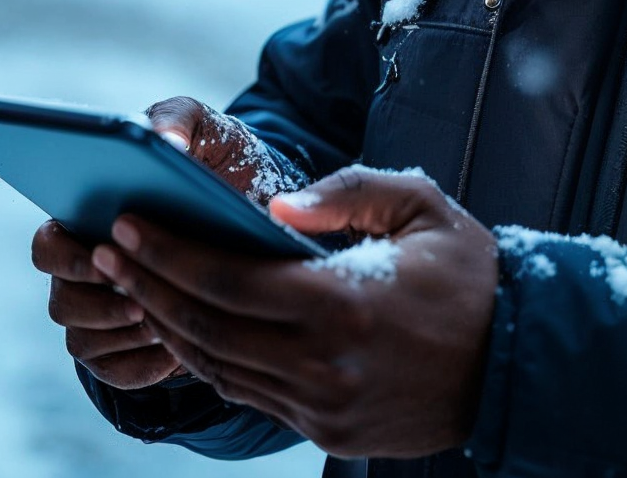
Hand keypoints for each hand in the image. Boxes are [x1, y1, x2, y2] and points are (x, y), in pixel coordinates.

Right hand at [30, 97, 295, 389]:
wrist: (253, 215)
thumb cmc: (212, 165)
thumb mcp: (201, 131)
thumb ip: (177, 120)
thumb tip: (165, 144)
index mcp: (83, 220)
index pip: (46, 244)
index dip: (68, 255)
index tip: (109, 249)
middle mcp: (81, 272)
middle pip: (60, 300)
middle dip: (96, 301)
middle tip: (138, 294)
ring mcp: (98, 316)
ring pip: (82, 339)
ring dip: (122, 331)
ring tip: (165, 318)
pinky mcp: (123, 354)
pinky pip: (115, 371)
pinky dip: (143, 364)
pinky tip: (175, 347)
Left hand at [93, 166, 497, 458]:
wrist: (521, 363)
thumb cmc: (468, 274)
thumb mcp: (420, 207)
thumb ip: (345, 193)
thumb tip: (271, 210)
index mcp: (344, 304)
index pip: (226, 281)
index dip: (166, 253)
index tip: (123, 223)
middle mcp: (327, 366)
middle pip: (207, 327)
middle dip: (148, 285)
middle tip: (105, 249)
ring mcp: (326, 408)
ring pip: (220, 368)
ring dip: (168, 325)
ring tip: (134, 284)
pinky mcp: (329, 434)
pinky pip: (251, 395)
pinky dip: (210, 360)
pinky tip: (186, 324)